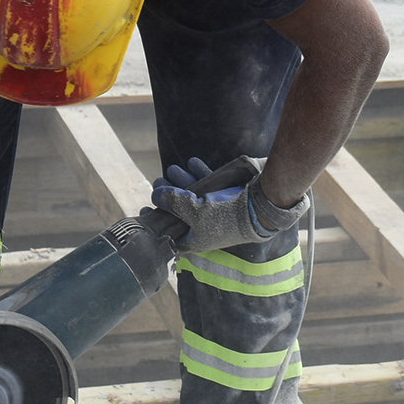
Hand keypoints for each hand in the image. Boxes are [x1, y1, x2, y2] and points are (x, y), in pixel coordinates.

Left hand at [151, 154, 312, 253]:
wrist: (260, 208)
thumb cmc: (224, 217)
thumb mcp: (192, 211)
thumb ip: (172, 202)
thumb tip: (156, 193)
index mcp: (195, 240)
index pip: (170, 235)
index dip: (156, 223)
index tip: (143, 209)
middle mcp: (204, 228)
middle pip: (181, 212)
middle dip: (169, 195)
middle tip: (158, 182)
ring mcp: (216, 212)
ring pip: (194, 196)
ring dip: (183, 181)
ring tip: (173, 168)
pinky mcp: (226, 198)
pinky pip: (210, 186)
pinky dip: (201, 174)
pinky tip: (192, 162)